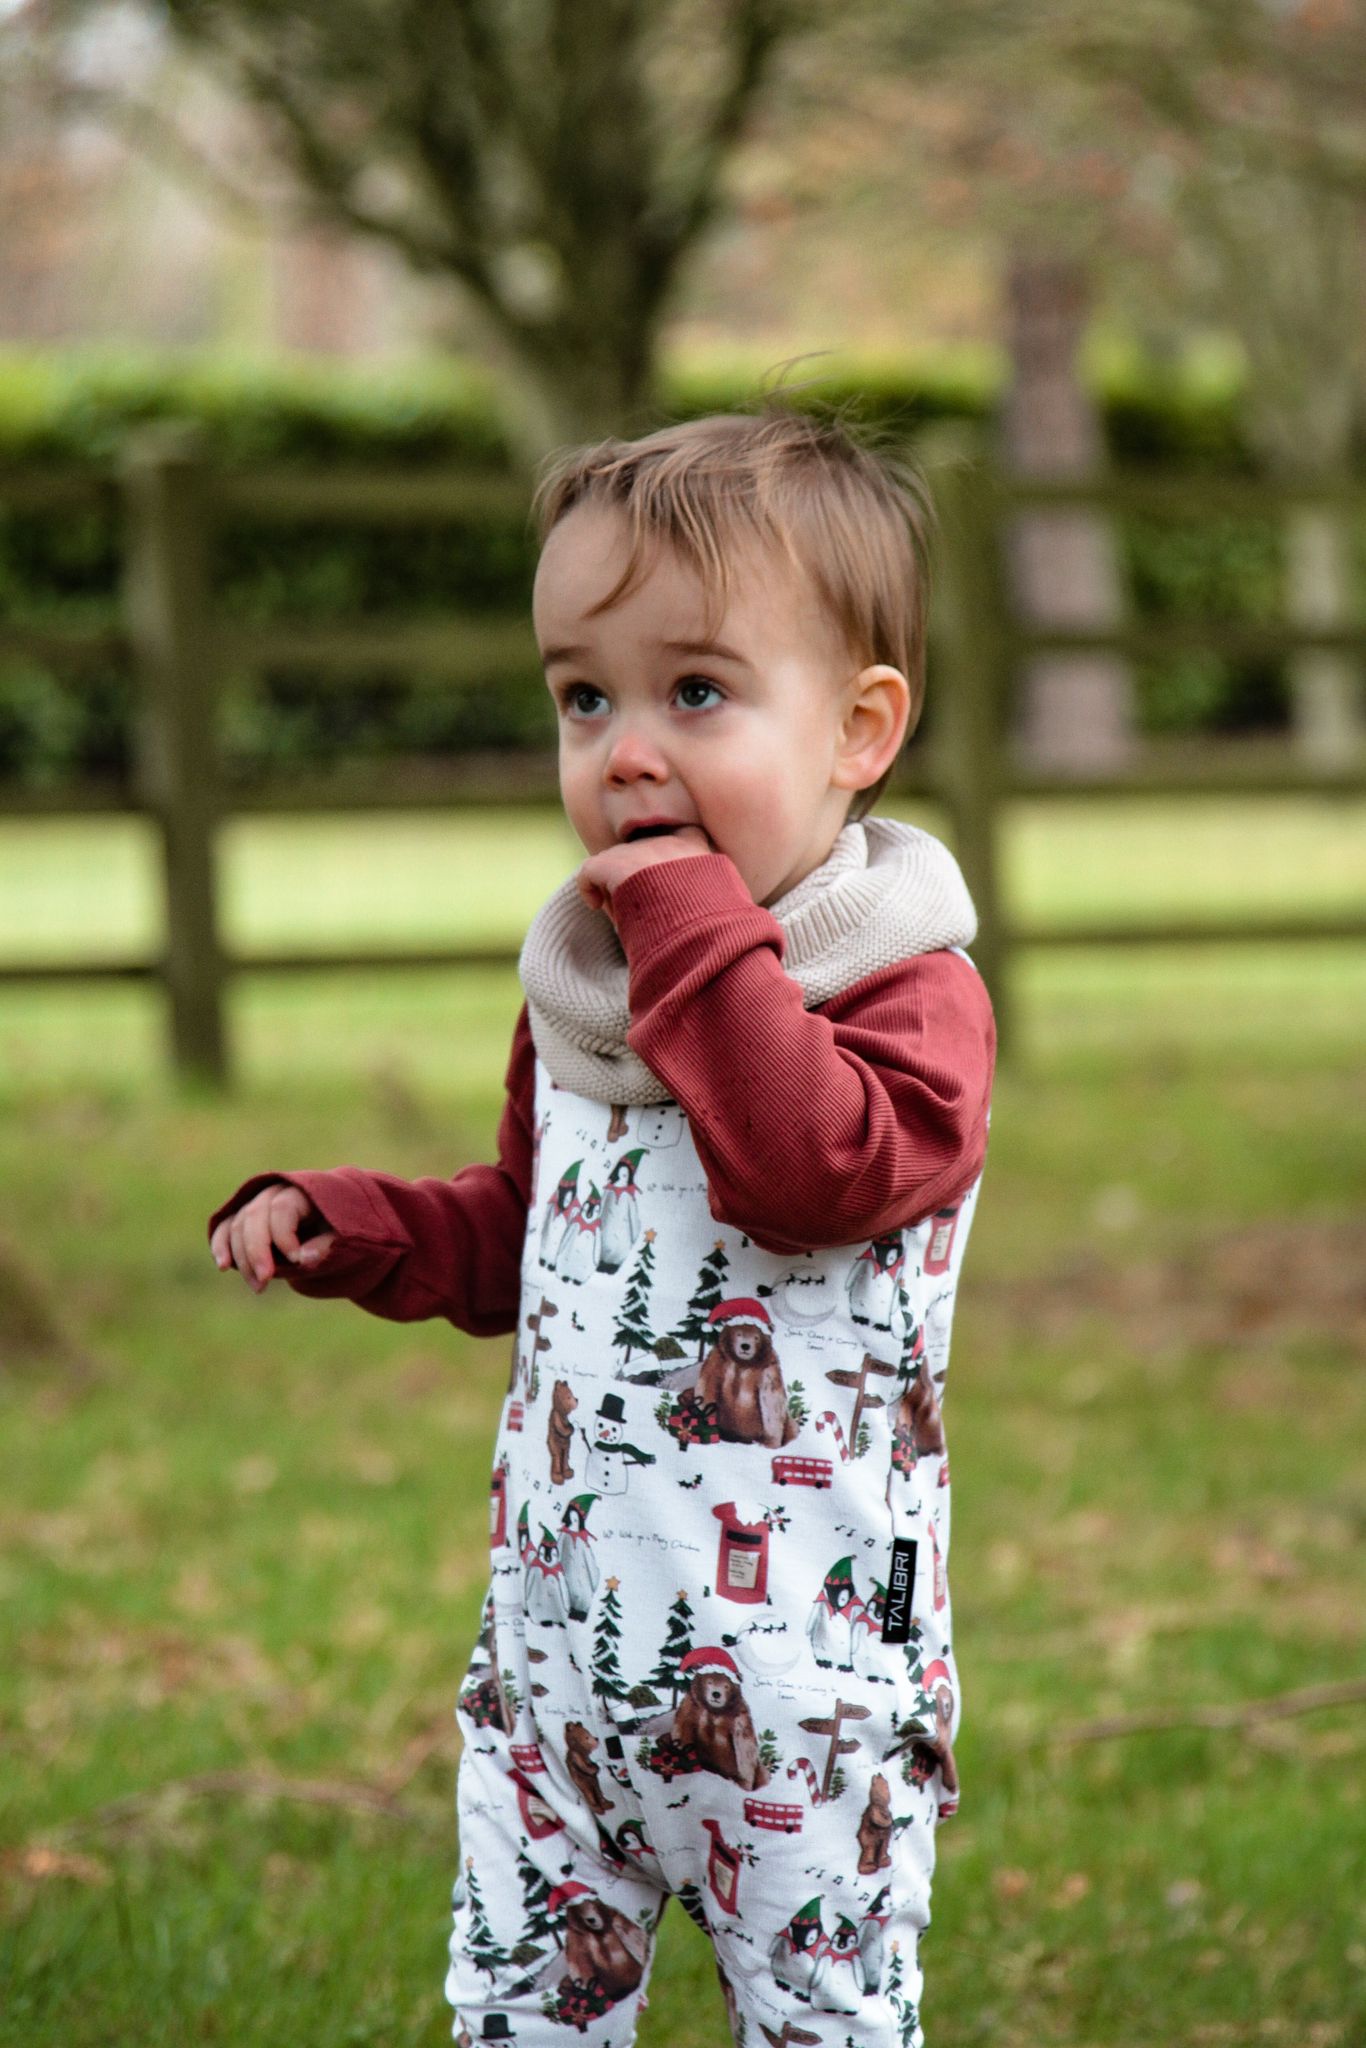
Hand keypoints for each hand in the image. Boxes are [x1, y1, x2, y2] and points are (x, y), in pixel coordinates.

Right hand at [209, 1183, 336, 1293]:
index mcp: (298, 1191)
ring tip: (259, 1287)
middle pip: (254, 1216)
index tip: (297, 1261)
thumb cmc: (334, 1226)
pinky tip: (224, 1266)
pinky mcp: (241, 1218)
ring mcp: (254, 1203)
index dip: (284, 1236)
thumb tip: (304, 1258)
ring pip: (237, 1226)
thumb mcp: (340, 1232)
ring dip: (243, 1259)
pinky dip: (221, 1246)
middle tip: (265, 1280)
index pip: (282, 1208)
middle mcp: (271, 1192)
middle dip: (256, 1250)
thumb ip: (325, 1244)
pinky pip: (224, 1228)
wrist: (323, 1220)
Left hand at [576, 825, 712, 921]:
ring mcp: (638, 851)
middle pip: (641, 853)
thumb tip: (693, 905)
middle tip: (640, 909)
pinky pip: (590, 871)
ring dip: (616, 886)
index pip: (683, 835)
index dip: (666, 859)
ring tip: (624, 915)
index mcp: (696, 849)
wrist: (698, 927)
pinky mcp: (615, 864)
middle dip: (637, 877)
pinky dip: (588, 887)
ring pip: (616, 863)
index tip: (664, 883)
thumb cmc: (711, 925)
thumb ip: (705, 890)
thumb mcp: (717, 901)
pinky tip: (595, 906)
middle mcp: (665, 843)